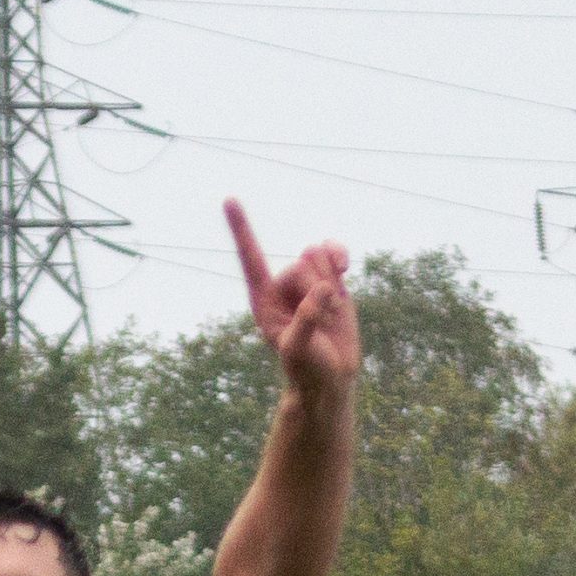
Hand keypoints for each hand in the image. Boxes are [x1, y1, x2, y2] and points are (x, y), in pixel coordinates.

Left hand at [226, 198, 359, 398]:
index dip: (241, 229)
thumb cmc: (306, 369)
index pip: (251, 259)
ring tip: (330, 312)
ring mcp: (306, 281)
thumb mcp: (299, 349)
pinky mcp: (329, 280)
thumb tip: (324, 290)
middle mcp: (282, 286)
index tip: (228, 199)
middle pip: (302, 262)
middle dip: (318, 289)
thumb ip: (307, 319)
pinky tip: (346, 268)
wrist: (330, 377)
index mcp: (263, 300)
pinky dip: (341, 255)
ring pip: (319, 254)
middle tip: (321, 320)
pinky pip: (333, 251)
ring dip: (332, 281)